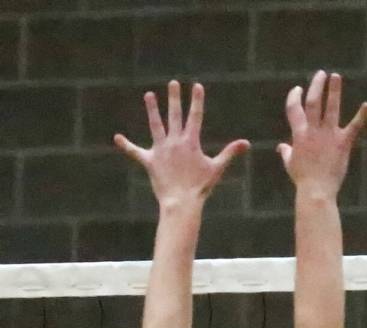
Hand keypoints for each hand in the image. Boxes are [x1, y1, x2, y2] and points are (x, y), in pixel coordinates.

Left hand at [114, 80, 249, 206]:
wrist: (182, 201)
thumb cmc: (200, 187)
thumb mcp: (216, 168)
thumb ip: (229, 152)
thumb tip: (246, 143)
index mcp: (191, 142)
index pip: (195, 116)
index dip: (196, 101)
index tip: (196, 86)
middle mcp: (175, 142)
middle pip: (174, 115)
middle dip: (175, 98)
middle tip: (173, 83)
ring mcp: (161, 150)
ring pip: (156, 125)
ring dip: (152, 109)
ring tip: (148, 95)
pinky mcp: (149, 161)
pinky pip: (135, 152)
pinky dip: (126, 145)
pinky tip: (117, 138)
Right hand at [277, 71, 366, 197]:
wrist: (317, 191)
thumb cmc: (302, 180)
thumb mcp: (290, 165)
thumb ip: (286, 152)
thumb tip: (280, 147)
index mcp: (299, 134)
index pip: (294, 110)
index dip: (294, 97)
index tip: (297, 89)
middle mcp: (313, 131)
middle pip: (313, 102)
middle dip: (316, 86)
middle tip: (320, 74)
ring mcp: (329, 136)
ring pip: (331, 108)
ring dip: (334, 91)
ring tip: (336, 76)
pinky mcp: (343, 143)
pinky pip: (354, 127)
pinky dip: (361, 116)